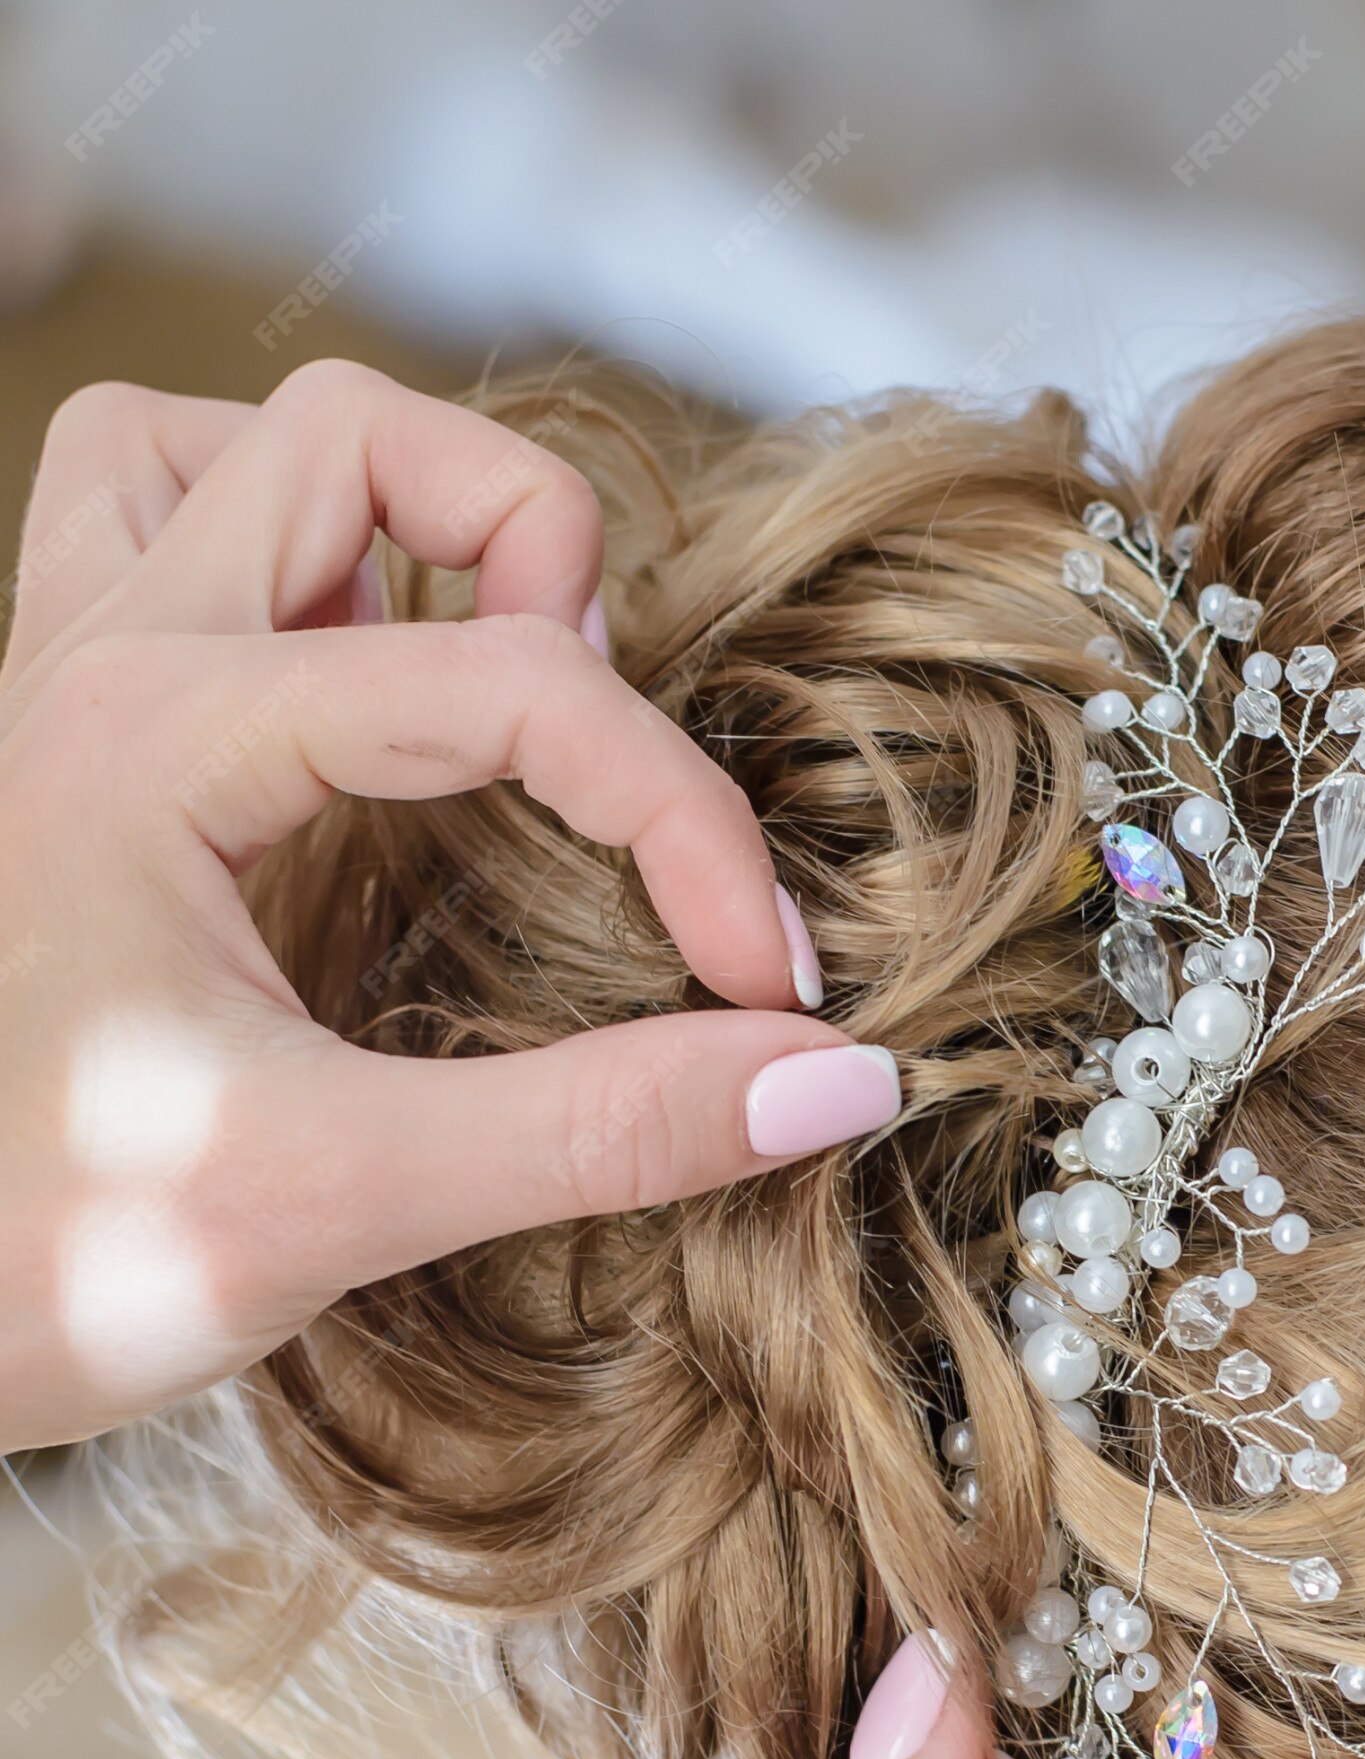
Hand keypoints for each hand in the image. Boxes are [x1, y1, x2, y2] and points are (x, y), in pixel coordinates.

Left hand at [0, 361, 889, 1455]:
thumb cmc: (40, 1267)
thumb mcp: (342, 1202)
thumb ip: (599, 1128)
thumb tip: (836, 1082)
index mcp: (161, 743)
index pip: (513, 685)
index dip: (685, 825)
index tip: (770, 986)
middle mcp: (96, 662)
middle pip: (364, 438)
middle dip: (542, 568)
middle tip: (599, 767)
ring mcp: (58, 682)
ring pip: (235, 442)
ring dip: (388, 518)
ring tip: (478, 684)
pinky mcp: (57, 739)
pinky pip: (146, 526)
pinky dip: (270, 552)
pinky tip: (341, 697)